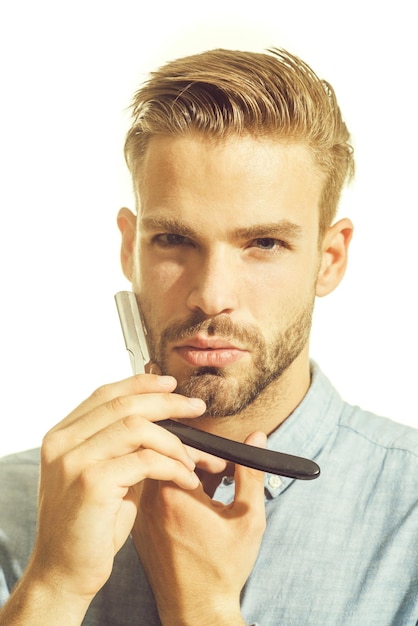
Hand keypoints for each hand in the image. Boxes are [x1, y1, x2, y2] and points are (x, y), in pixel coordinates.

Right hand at [19, 374, 223, 612]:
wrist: (65, 572)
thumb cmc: (90, 524)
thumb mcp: (104, 474)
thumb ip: (121, 445)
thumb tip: (159, 415)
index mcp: (62, 435)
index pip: (105, 394)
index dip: (141, 383)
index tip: (171, 384)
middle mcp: (62, 442)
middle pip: (124, 404)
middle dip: (167, 402)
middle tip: (196, 408)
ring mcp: (74, 461)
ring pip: (136, 428)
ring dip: (174, 441)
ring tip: (194, 460)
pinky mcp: (92, 482)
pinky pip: (145, 461)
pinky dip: (173, 467)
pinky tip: (188, 480)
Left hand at [132, 431, 266, 625]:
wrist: (196, 610)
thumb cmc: (223, 569)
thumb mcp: (247, 520)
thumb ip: (250, 475)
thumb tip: (255, 438)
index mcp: (173, 496)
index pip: (182, 450)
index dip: (207, 454)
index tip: (225, 469)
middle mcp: (150, 503)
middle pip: (168, 460)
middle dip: (197, 461)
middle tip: (221, 475)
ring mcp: (141, 516)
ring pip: (161, 476)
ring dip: (186, 477)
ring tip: (211, 493)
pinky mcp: (139, 528)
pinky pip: (154, 496)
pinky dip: (175, 494)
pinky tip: (197, 510)